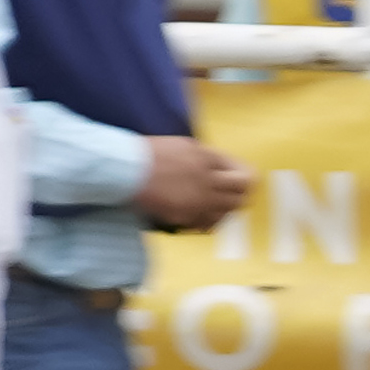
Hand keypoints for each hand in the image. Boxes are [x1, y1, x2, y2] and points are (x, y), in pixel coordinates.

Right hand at [130, 135, 250, 230]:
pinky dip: (211, 221)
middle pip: (242, 192)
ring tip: (217, 206)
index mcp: (208, 158)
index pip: (241, 171)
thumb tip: (219, 168)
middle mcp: (209, 180)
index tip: (239, 178)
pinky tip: (204, 217)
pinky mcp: (186, 216)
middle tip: (235, 194)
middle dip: (241, 192)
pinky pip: (210, 224)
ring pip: (229, 211)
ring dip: (226, 208)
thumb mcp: (183, 146)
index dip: (242, 175)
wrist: (126, 170)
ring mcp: (199, 200)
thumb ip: (205, 157)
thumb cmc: (150, 154)